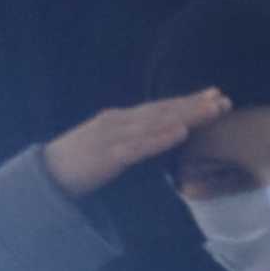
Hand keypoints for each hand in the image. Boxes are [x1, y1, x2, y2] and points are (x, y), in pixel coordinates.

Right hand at [44, 90, 227, 192]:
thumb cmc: (80, 161)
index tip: (216, 94)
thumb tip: (162, 133)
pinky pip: (139, 147)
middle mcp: (120, 122)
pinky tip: (180, 132)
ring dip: (186, 116)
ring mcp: (114, 137)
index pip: (160, 107)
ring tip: (213, 110)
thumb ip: (134, 137)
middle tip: (224, 99)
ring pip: (157, 124)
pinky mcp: (108, 156)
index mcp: (121, 119)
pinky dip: (160, 138)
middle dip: (195, 105)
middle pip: (163, 111)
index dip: (188, 101)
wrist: (45, 175)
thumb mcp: (111, 144)